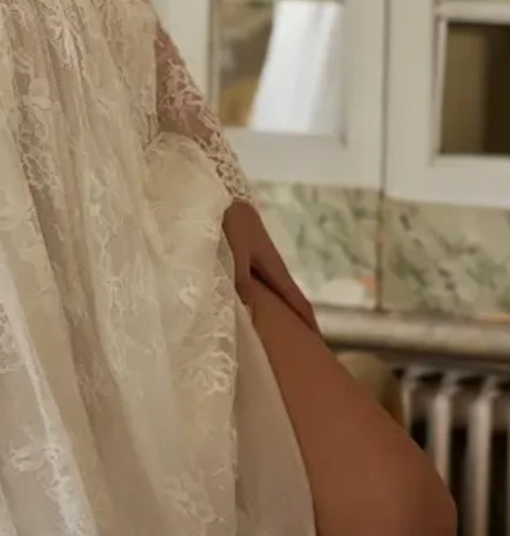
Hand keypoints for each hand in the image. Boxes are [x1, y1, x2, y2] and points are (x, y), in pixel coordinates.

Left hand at [223, 200, 319, 334]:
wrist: (216, 188)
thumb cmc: (229, 220)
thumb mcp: (235, 252)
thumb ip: (241, 280)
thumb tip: (250, 311)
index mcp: (273, 266)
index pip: (296, 299)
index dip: (307, 322)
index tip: (318, 345)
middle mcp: (268, 264)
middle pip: (286, 297)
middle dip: (293, 320)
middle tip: (297, 347)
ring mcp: (255, 258)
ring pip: (269, 290)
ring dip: (274, 309)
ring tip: (273, 333)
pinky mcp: (240, 252)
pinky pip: (253, 282)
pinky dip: (255, 297)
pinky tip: (244, 305)